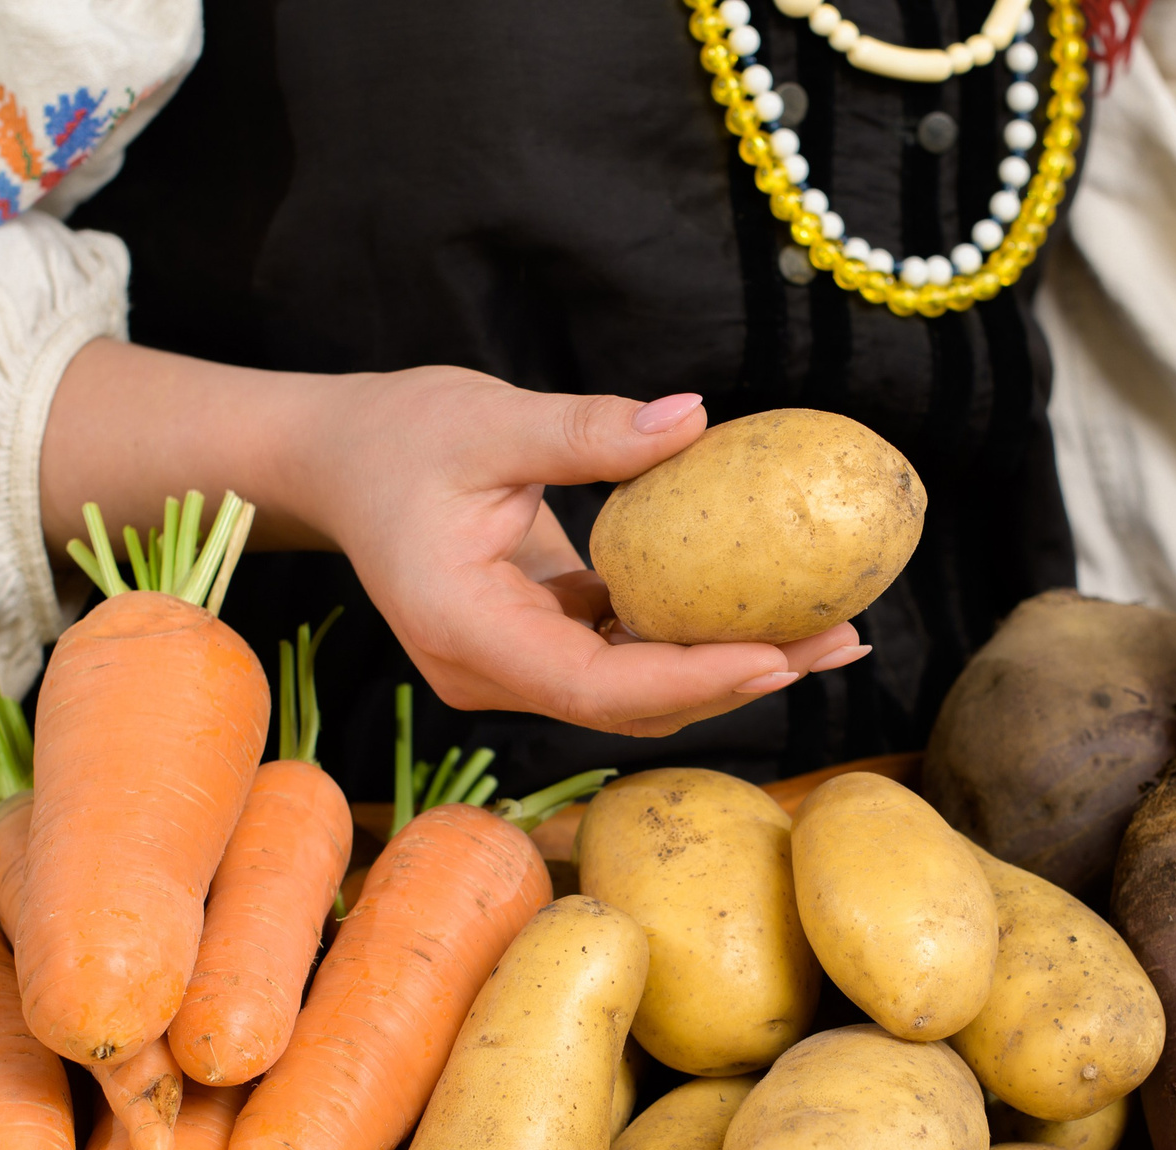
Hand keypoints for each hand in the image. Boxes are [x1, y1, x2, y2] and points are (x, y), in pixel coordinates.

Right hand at [307, 368, 866, 737]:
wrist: (338, 460)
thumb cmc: (397, 435)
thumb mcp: (488, 418)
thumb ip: (587, 431)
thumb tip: (694, 420)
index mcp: (464, 630)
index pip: (591, 684)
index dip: (687, 681)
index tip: (776, 656)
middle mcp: (486, 673)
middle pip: (629, 705)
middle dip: (738, 680)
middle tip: (838, 642)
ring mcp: (512, 669)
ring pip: (635, 692)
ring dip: (730, 665)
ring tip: (830, 632)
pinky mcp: (537, 648)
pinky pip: (626, 658)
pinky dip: (694, 638)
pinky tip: (769, 611)